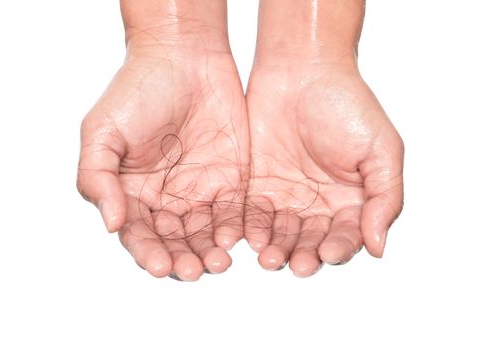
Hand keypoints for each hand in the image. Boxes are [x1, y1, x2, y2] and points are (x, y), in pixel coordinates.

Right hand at [77, 40, 248, 280]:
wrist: (184, 56)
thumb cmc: (137, 90)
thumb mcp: (102, 132)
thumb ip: (97, 178)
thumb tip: (111, 224)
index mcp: (133, 193)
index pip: (139, 235)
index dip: (148, 253)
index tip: (159, 266)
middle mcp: (166, 199)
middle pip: (175, 242)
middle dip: (184, 260)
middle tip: (196, 271)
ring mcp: (200, 191)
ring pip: (206, 234)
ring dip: (211, 252)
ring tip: (219, 262)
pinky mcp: (232, 180)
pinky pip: (234, 212)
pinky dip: (235, 229)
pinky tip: (236, 237)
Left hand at [245, 62, 403, 276]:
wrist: (302, 70)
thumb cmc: (347, 104)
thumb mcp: (381, 149)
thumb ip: (385, 198)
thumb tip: (379, 247)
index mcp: (350, 201)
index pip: (345, 236)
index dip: (339, 248)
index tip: (328, 253)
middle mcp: (317, 204)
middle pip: (310, 242)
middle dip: (303, 255)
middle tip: (296, 264)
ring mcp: (285, 197)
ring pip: (279, 234)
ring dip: (275, 249)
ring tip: (269, 257)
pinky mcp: (255, 186)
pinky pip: (252, 214)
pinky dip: (250, 229)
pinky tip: (248, 238)